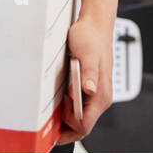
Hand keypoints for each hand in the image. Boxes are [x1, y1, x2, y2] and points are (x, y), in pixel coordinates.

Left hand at [57, 16, 113, 144]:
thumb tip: (89, 89)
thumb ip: (89, 73)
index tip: (57, 111)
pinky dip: (68, 110)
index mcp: (101, 94)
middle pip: (82, 127)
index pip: (84, 125)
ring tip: (55, 103)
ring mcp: (96, 95)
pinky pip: (79, 109)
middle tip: (51, 112)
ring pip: (80, 119)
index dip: (68, 125)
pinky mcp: (90, 90)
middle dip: (65, 126)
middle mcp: (101, 98)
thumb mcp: (87, 54)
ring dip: (66, 118)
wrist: (94, 25)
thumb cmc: (91, 37)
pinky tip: (60, 100)